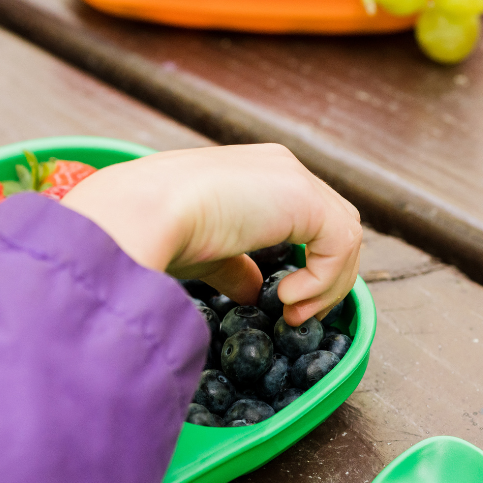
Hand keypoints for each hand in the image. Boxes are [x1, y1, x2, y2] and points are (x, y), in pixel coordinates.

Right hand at [61, 144, 360, 325]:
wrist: (139, 214)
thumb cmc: (154, 231)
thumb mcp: (203, 255)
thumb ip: (234, 268)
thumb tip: (253, 292)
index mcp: (254, 173)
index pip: (305, 216)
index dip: (308, 263)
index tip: (286, 305)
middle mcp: (279, 166)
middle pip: (333, 224)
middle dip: (326, 277)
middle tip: (296, 315)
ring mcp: (293, 177)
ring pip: (344, 235)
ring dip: (328, 285)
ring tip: (292, 314)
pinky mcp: (303, 197)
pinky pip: (340, 244)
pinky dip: (324, 281)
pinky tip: (288, 299)